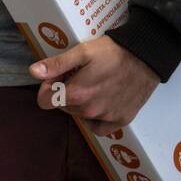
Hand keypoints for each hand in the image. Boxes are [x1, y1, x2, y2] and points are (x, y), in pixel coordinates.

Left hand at [30, 35, 159, 135]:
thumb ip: (56, 64)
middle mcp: (89, 110)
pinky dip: (95, 120)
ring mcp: (106, 117)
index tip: (58, 77)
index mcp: (76, 94)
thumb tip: (33, 72)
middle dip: (65, 93)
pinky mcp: (121, 120)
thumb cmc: (113, 52)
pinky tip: (99, 104)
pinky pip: (99, 128)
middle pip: (63, 106)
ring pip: (80, 115)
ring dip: (81, 103)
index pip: (44, 102)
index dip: (47, 87)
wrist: (147, 56)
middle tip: (79, 77)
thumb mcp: (82, 52)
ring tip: (94, 84)